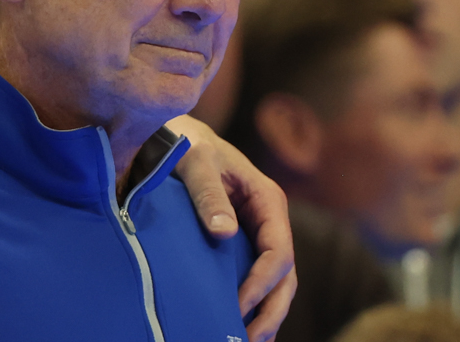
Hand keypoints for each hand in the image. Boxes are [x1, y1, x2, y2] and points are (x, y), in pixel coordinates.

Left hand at [167, 114, 296, 341]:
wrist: (174, 137)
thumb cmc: (185, 146)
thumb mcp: (195, 163)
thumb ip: (208, 194)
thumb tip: (224, 232)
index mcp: (267, 200)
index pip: (279, 251)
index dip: (263, 282)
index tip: (238, 304)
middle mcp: (269, 220)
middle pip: (285, 275)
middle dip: (272, 309)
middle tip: (250, 339)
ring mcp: (258, 234)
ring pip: (276, 282)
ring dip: (267, 314)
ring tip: (248, 341)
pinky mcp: (243, 244)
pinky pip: (257, 278)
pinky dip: (256, 304)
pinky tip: (241, 327)